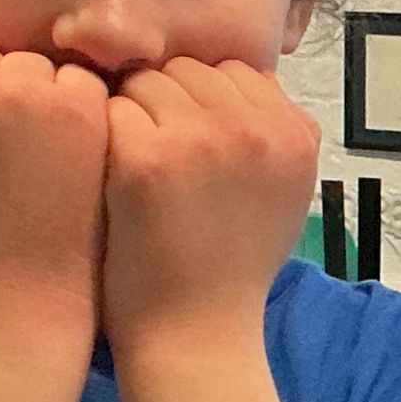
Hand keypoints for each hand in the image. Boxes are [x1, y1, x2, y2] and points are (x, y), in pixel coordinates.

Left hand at [101, 59, 320, 354]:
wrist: (194, 332)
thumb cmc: (231, 265)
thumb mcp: (285, 195)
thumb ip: (274, 134)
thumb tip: (245, 77)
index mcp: (296, 136)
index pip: (237, 72)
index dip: (206, 102)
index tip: (194, 145)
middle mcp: (258, 130)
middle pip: (190, 69)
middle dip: (168, 103)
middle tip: (161, 159)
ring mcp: (202, 140)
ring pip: (147, 81)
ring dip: (132, 115)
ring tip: (136, 170)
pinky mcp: (146, 156)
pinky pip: (111, 108)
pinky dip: (104, 137)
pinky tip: (111, 177)